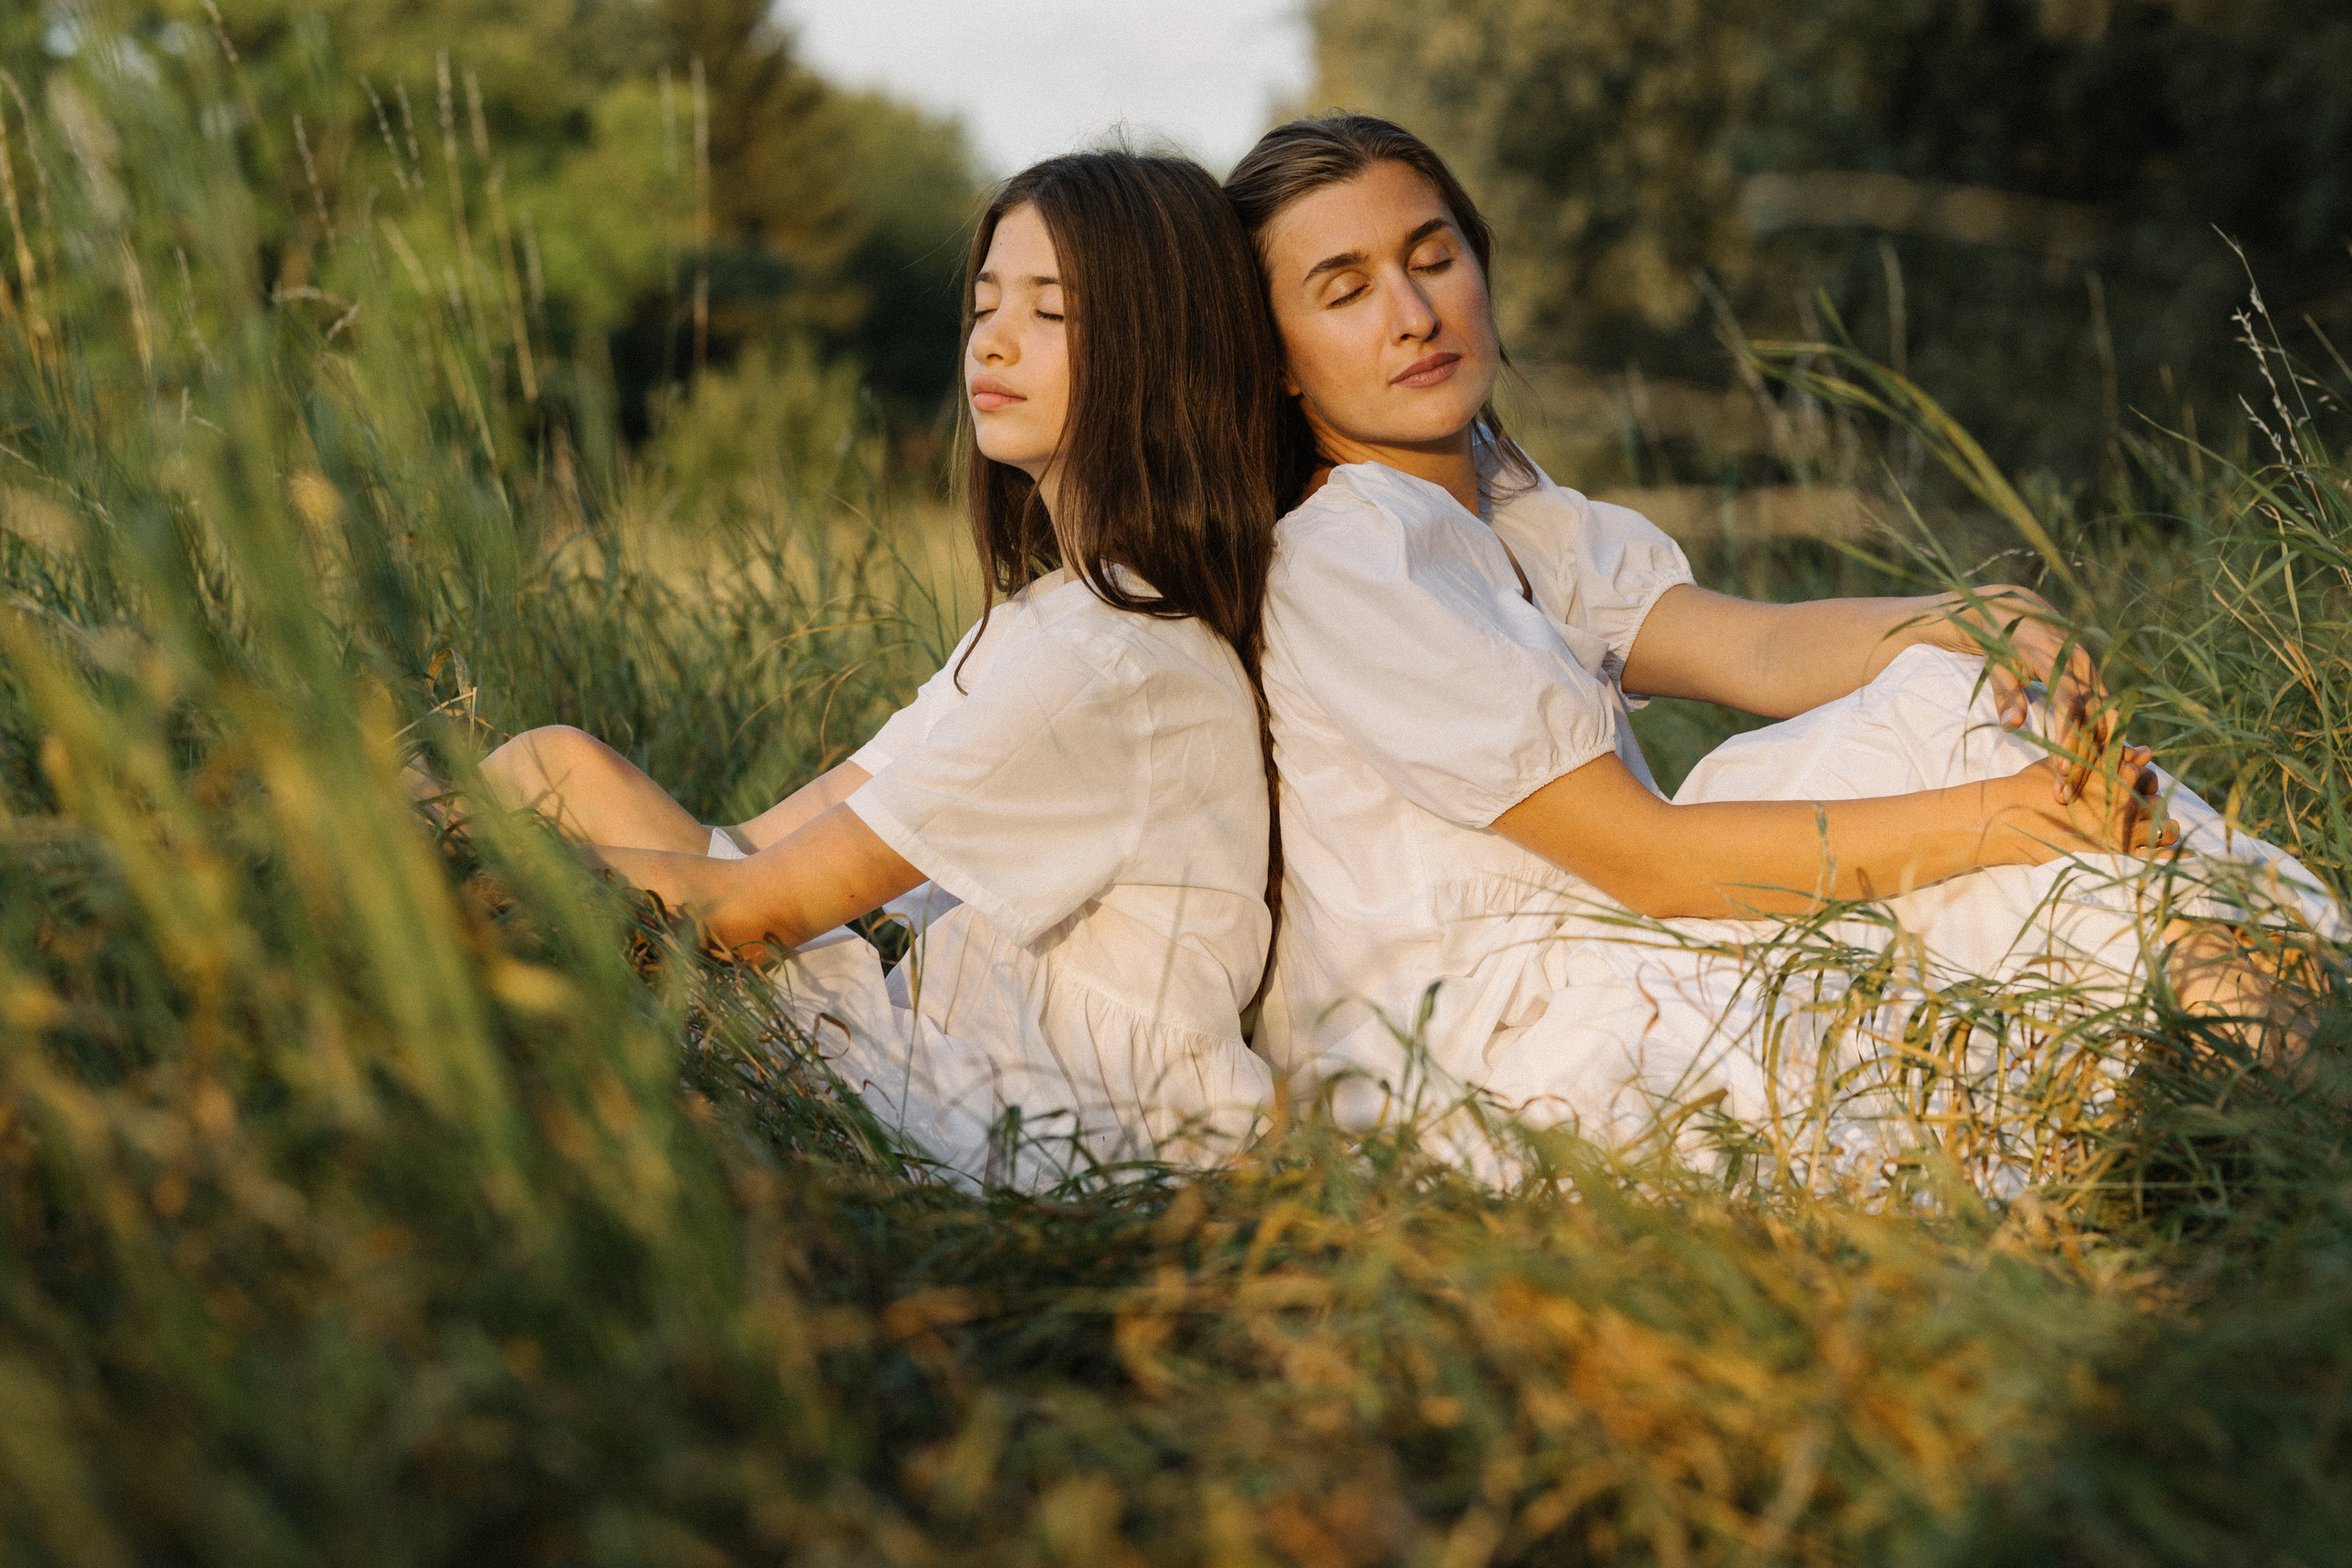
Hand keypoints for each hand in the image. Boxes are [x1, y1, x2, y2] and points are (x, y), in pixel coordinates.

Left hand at [1938, 586, 2110, 801]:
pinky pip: (2108, 717)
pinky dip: (2104, 744)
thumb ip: (2005, 693)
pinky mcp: (2096, 683)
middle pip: (2093, 719)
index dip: (2068, 737)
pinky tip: (2097, 773)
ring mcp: (2093, 674)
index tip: (2061, 770)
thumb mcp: (1995, 663)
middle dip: (2083, 759)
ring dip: (2097, 757)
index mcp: (2055, 657)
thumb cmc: (2000, 641)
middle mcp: (2082, 665)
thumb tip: (2012, 726)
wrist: (2018, 612)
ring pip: (2107, 721)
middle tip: (2065, 794)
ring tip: (2078, 791)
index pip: (2070, 703)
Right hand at [1992, 745, 2177, 864]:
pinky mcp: (2118, 853)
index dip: (2140, 783)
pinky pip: (2158, 853)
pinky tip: (2158, 851)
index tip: (2128, 791)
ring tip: (2147, 833)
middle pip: (2158, 801)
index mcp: (2114, 772)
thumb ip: (2109, 757)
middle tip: (2133, 815)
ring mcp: (2123, 827)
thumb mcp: (2069, 764)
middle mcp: (2125, 799)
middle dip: (2150, 807)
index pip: (2146, 776)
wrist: (2011, 819)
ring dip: (2162, 829)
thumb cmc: (2034, 787)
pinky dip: (2164, 852)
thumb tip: (2146, 751)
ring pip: (2166, 828)